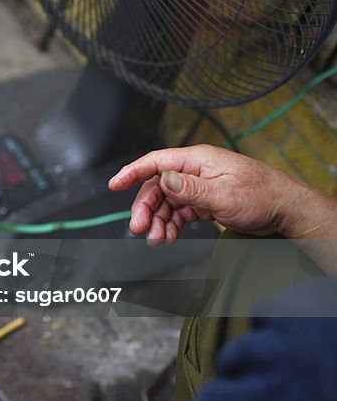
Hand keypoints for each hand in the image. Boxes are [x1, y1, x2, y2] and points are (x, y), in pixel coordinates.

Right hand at [107, 145, 300, 242]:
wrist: (287, 211)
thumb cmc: (263, 197)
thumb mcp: (223, 194)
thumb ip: (190, 187)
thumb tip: (163, 178)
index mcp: (198, 160)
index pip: (156, 162)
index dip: (132, 172)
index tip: (114, 185)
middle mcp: (196, 170)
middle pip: (158, 186)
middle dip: (146, 208)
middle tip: (140, 229)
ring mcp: (200, 186)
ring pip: (167, 202)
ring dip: (158, 221)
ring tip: (158, 240)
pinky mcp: (205, 200)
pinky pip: (179, 211)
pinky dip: (171, 225)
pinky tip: (169, 237)